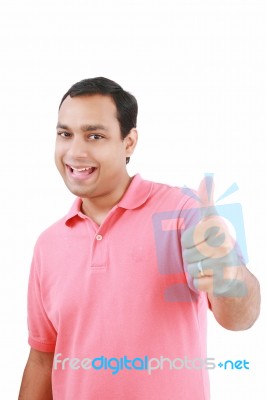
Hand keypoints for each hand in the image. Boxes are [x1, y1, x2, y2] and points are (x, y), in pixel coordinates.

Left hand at [181, 175, 245, 296]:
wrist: (235, 275)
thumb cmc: (218, 245)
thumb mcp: (212, 221)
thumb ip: (207, 200)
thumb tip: (207, 176)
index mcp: (218, 227)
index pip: (185, 239)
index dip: (190, 243)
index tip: (204, 241)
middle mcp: (224, 243)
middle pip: (187, 255)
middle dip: (193, 258)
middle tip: (207, 257)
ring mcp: (225, 263)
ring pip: (191, 268)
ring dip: (197, 270)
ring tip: (210, 267)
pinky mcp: (223, 282)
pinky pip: (197, 283)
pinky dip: (201, 283)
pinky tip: (213, 279)